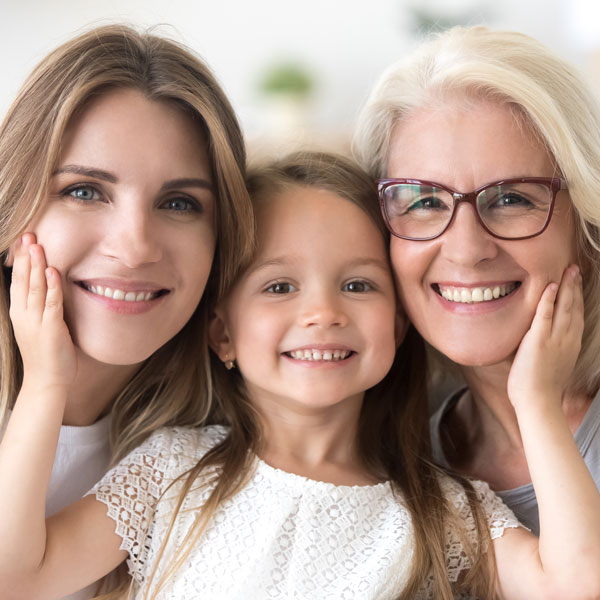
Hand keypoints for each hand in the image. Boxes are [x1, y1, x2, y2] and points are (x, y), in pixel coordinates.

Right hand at [9, 233, 75, 391]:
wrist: (47, 381)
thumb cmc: (47, 354)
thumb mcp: (38, 326)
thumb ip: (41, 307)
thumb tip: (48, 287)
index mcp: (20, 313)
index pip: (18, 281)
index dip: (20, 260)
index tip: (23, 240)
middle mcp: (24, 315)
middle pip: (23, 280)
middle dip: (26, 256)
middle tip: (28, 234)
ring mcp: (36, 321)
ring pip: (35, 288)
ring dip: (37, 265)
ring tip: (38, 245)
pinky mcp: (51, 328)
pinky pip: (51, 303)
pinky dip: (52, 286)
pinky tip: (53, 271)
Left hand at [508, 265, 582, 408]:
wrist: (537, 403)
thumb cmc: (539, 389)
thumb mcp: (552, 365)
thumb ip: (550, 350)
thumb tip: (540, 343)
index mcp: (571, 345)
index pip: (577, 316)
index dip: (577, 298)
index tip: (576, 283)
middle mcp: (567, 339)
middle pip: (574, 307)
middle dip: (575, 286)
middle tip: (575, 269)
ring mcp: (555, 339)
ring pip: (564, 307)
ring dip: (566, 287)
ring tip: (568, 270)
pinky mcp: (539, 340)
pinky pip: (545, 315)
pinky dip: (548, 299)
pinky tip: (551, 286)